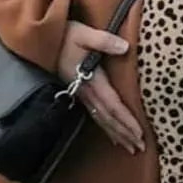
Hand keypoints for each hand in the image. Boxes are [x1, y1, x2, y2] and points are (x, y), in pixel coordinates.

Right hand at [56, 22, 143, 153]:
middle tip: (141, 148)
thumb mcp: (84, 34)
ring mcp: (81, 94)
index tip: (140, 133)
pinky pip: (95, 114)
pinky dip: (106, 127)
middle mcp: (87, 91)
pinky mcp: (78, 92)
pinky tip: (112, 135)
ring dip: (116, 134)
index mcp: (91, 80)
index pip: (112, 105)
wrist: (41, 40)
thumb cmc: (65, 35)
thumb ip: (104, 41)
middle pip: (109, 118)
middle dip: (125, 133)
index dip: (126, 120)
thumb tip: (125, 47)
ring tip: (130, 148)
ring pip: (101, 119)